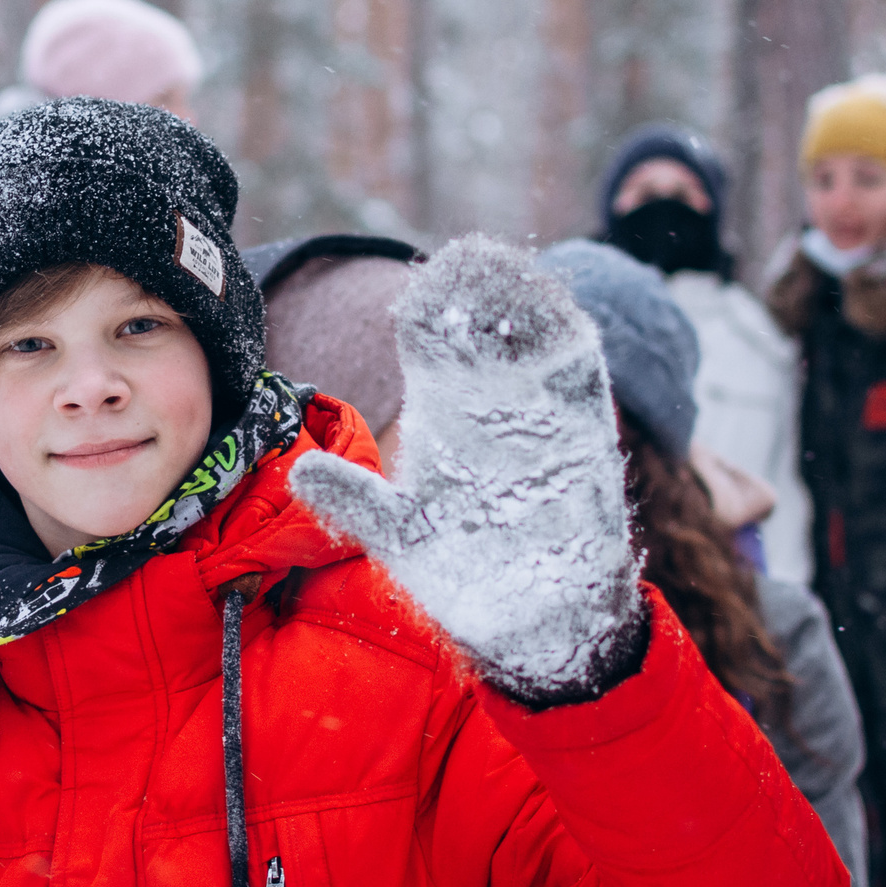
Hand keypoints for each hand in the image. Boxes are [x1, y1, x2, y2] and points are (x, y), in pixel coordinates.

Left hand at [289, 235, 648, 704]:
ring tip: (506, 277)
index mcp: (449, 413)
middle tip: (461, 262)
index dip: (430, 312)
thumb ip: (355, 499)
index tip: (414, 294)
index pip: (436, 345)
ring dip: (523, 305)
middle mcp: (495, 403)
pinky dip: (572, 344)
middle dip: (476, 294)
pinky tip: (557, 318)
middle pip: (485, 329)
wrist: (540, 624)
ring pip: (535, 340)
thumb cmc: (468, 574)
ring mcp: (542, 415)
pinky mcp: (586, 435)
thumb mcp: (402, 533)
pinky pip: (583, 377)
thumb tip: (299, 471)